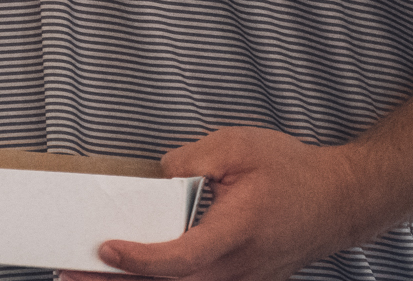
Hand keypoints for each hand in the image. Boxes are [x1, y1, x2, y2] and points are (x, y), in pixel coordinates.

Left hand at [64, 128, 376, 280]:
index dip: (141, 260)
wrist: (341, 200)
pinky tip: (133, 277)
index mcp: (238, 232)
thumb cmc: (295, 173)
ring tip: (90, 278)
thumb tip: (158, 175)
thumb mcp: (242, 145)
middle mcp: (238, 268)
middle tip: (71, 273)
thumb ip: (194, 158)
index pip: (182, 258)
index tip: (108, 249)